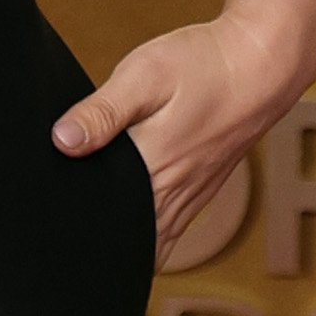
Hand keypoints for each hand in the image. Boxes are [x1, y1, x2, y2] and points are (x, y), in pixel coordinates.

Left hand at [52, 5, 309, 263]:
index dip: (79, 233)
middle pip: (127, 244)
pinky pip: (168, 233)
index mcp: (152, 170)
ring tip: (92, 248)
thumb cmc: (203, 65)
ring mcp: (189, 197)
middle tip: (63, 243)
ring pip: (151, 246)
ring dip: (124, 250)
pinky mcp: (199, 190)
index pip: (106, 222)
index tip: (54, 230)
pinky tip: (128, 230)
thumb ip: (102, 112)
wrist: (261, 64)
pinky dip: (147, 240)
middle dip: (97, 250)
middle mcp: (173, 194)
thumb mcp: (144, 76)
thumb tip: (62, 142)